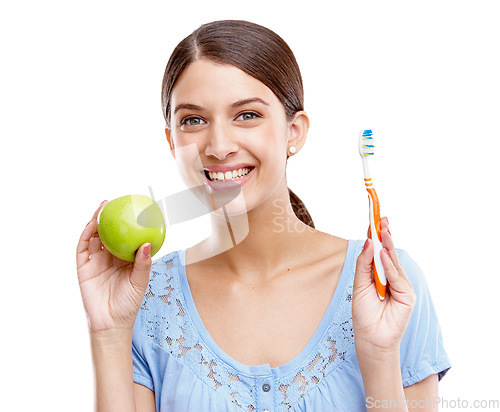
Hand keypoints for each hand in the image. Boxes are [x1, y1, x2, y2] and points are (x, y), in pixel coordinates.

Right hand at [76, 201, 151, 334]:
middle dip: (109, 217)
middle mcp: (109, 257)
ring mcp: (95, 261)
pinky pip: (83, 248)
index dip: (126, 224)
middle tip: (115, 202)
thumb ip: (143, 264)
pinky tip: (91, 225)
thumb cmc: (129, 303)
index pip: (124, 236)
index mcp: (124, 259)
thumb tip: (147, 244)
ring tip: (102, 208)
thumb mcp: (140, 282)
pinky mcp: (83, 267)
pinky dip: (86, 235)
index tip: (133, 209)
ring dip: (96, 221)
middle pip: (108, 233)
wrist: (111, 323)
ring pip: (94, 237)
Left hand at [352, 217, 415, 356]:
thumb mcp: (359, 284)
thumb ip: (364, 264)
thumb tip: (369, 242)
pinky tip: (384, 255)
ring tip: (382, 229)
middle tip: (381, 218)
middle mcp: (391, 277)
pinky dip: (389, 266)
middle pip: (388, 253)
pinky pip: (397, 277)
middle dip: (384, 235)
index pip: (378, 251)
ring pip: (393, 261)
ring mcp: (401, 286)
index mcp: (379, 274)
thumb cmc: (364, 313)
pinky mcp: (407, 295)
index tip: (373, 219)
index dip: (376, 236)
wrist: (370, 337)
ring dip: (387, 244)